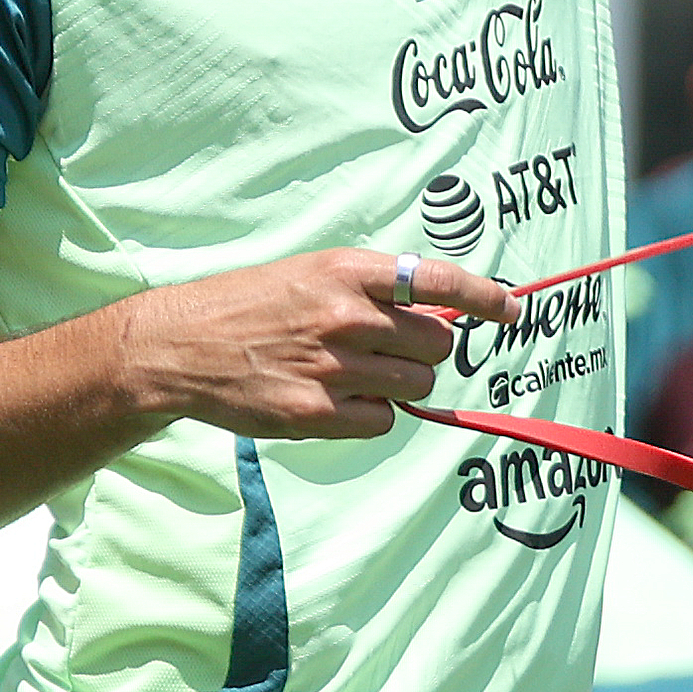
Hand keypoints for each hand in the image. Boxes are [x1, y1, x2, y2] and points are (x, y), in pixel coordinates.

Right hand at [118, 248, 516, 439]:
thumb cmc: (254, 304)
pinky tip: (336, 398)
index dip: (483, 297)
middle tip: (388, 348)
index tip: (511, 308)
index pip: (436, 280)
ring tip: (353, 371)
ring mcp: (331, 367)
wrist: (182, 345)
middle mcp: (344, 316)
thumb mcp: (312, 273)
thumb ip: (374, 289)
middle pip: (436, 344)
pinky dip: (372, 414)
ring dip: (399, 382)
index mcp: (346, 271)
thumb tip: (438, 311)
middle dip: (424, 349)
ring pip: (416, 385)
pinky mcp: (315, 414)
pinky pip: (384, 420)